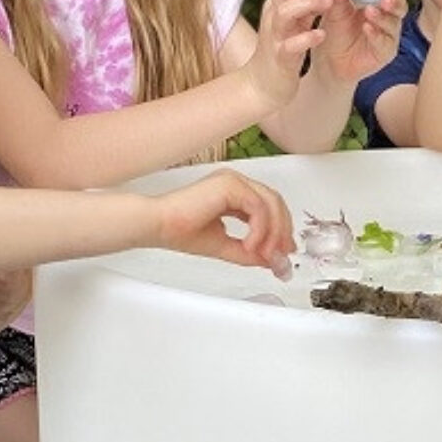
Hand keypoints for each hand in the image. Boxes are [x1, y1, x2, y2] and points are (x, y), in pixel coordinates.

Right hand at [154, 169, 296, 277]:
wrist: (159, 226)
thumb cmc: (181, 231)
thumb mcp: (226, 247)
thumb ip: (250, 252)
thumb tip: (273, 261)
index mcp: (234, 193)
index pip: (269, 206)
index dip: (281, 229)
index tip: (282, 253)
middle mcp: (236, 183)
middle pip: (275, 202)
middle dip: (282, 231)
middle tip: (281, 257)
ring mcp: (233, 181)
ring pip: (271, 203)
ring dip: (273, 232)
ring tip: (265, 255)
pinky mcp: (230, 184)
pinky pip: (258, 206)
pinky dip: (260, 229)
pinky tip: (249, 245)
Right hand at [243, 0, 345, 110]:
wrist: (262, 85)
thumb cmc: (283, 51)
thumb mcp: (297, 24)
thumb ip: (312, 6)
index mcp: (279, 5)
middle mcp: (274, 16)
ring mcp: (275, 37)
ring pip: (285, 12)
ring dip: (309, 3)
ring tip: (331, 2)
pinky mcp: (279, 58)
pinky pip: (290, 45)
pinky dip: (306, 38)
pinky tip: (322, 35)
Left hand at [312, 0, 409, 83]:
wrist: (328, 59)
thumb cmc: (335, 30)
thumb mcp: (336, 8)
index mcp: (378, 1)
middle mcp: (387, 17)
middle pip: (400, 6)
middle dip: (394, 0)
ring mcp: (388, 35)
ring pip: (394, 23)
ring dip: (383, 16)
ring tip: (370, 11)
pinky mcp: (385, 52)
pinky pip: (384, 42)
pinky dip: (376, 34)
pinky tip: (366, 28)